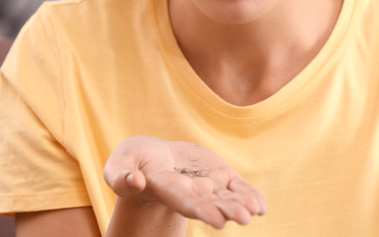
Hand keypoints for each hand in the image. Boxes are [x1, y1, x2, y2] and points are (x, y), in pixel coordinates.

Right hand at [104, 136, 266, 228]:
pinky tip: (260, 205)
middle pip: (212, 205)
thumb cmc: (131, 163)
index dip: (202, 211)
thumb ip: (121, 174)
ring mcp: (207, 186)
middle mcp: (191, 194)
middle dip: (228, 210)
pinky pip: (237, 188)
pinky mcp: (219, 176)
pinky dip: (249, 195)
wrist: (151, 158)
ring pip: (228, 198)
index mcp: (168, 191)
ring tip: (256, 210)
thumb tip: (134, 180)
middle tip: (245, 217)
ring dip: (242, 205)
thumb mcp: (119, 165)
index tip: (218, 221)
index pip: (187, 204)